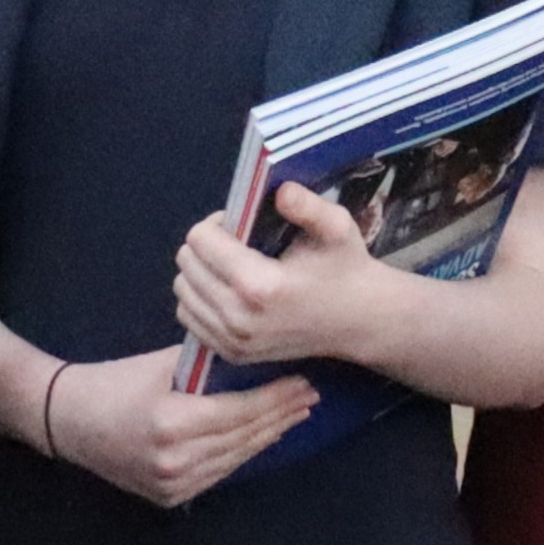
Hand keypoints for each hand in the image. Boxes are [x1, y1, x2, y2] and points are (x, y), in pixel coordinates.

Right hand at [45, 341, 316, 510]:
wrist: (66, 420)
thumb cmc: (115, 382)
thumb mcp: (162, 364)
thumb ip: (208, 364)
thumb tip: (257, 352)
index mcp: (172, 422)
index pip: (240, 413)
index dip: (276, 399)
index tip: (303, 383)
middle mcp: (174, 459)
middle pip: (243, 438)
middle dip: (281, 416)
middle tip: (310, 397)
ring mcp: (172, 483)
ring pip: (236, 459)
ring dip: (268, 437)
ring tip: (295, 416)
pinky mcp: (169, 496)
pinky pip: (218, 473)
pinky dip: (241, 454)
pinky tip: (262, 437)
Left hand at [171, 182, 424, 373]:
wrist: (360, 321)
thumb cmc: (346, 268)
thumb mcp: (337, 227)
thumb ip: (307, 206)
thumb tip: (280, 191)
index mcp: (259, 285)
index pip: (199, 240)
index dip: (217, 223)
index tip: (240, 225)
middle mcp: (238, 317)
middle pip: (187, 264)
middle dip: (206, 245)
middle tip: (236, 243)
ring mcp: (232, 340)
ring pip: (183, 291)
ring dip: (200, 271)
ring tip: (231, 266)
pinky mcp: (231, 353)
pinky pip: (189, 316)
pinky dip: (200, 298)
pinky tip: (228, 289)